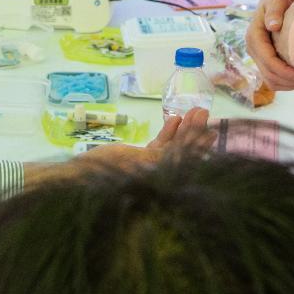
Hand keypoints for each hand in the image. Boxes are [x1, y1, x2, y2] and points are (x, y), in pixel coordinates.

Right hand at [78, 107, 213, 168]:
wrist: (83, 178)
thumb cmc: (108, 175)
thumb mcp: (140, 167)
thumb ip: (161, 159)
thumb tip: (190, 154)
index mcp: (163, 182)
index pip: (187, 162)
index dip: (198, 146)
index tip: (209, 130)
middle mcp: (162, 176)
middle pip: (184, 152)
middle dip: (194, 132)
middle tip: (203, 112)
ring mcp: (152, 168)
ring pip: (173, 146)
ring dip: (184, 128)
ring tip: (196, 110)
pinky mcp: (141, 159)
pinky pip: (159, 145)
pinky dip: (167, 132)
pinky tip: (174, 119)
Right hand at [246, 0, 293, 89]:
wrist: (275, 1)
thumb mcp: (276, 1)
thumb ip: (275, 11)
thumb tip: (273, 26)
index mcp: (254, 37)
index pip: (268, 61)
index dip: (285, 71)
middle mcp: (252, 49)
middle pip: (268, 74)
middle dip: (288, 80)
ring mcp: (257, 56)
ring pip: (270, 80)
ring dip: (288, 84)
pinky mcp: (263, 61)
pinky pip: (272, 80)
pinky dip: (286, 83)